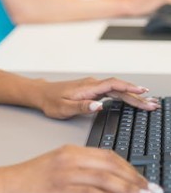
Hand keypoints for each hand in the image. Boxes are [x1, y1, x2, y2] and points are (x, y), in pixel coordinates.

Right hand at [0, 145, 162, 192]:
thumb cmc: (29, 179)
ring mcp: (64, 173)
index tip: (145, 180)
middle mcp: (69, 158)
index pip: (108, 155)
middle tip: (154, 191)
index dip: (130, 167)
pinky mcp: (59, 190)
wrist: (3, 185)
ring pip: (105, 179)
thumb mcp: (56, 167)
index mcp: (70, 151)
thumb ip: (80, 171)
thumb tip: (108, 183)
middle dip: (136, 179)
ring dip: (129, 189)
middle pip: (110, 165)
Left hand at [35, 76, 158, 118]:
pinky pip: (112, 91)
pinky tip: (133, 100)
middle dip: (137, 96)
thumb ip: (81, 107)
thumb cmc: (50, 101)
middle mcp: (92, 85)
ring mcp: (92, 87)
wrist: (41, 94)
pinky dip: (124, 95)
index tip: (143, 92)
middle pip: (119, 88)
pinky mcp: (92, 90)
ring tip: (148, 103)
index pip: (112, 85)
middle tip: (152, 105)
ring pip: (117, 90)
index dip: (129, 88)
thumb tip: (99, 106)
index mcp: (87, 87)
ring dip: (133, 96)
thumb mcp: (63, 108)